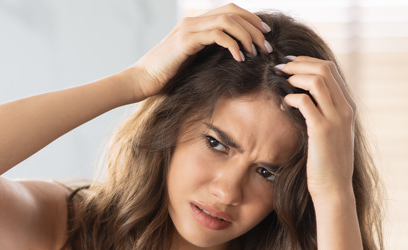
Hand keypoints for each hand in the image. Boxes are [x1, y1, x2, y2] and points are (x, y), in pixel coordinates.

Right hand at [126, 3, 271, 99]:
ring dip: (247, 36)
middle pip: (232, 12)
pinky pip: (217, 35)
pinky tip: (239, 58)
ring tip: (256, 52)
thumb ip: (208, 54)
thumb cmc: (164, 76)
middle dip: (254, 27)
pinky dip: (233, 44)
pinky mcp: (186, 41)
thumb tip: (232, 58)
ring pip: (228, 21)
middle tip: (266, 45)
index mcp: (195, 24)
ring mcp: (189, 29)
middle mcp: (192, 21)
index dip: (250, 19)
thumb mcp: (191, 62)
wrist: (141, 80)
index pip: (229, 11)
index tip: (265, 35)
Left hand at [278, 57, 356, 201]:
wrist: (334, 187)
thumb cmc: (327, 162)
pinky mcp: (322, 130)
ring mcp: (336, 118)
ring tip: (279, 80)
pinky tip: (282, 104)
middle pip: (325, 69)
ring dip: (294, 76)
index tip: (289, 63)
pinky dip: (290, 97)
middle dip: (299, 63)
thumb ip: (323, 113)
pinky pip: (305, 102)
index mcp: (348, 106)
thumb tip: (303, 97)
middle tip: (279, 67)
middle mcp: (345, 108)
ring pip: (317, 80)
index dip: (307, 62)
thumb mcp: (330, 133)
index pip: (331, 69)